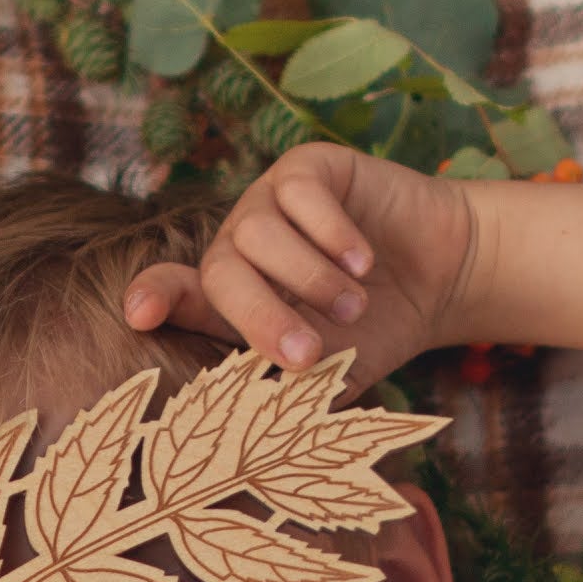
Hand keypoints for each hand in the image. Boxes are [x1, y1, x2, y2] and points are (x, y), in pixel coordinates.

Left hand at [120, 142, 476, 381]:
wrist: (443, 278)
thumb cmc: (377, 332)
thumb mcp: (330, 369)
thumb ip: (284, 384)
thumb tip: (244, 413)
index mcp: (232, 295)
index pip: (175, 289)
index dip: (156, 295)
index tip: (138, 314)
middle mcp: (241, 244)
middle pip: (221, 272)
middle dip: (260, 317)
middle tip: (307, 354)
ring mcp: (271, 201)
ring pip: (259, 231)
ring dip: (308, 278)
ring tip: (354, 304)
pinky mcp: (309, 168)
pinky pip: (299, 193)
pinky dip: (331, 233)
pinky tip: (364, 261)